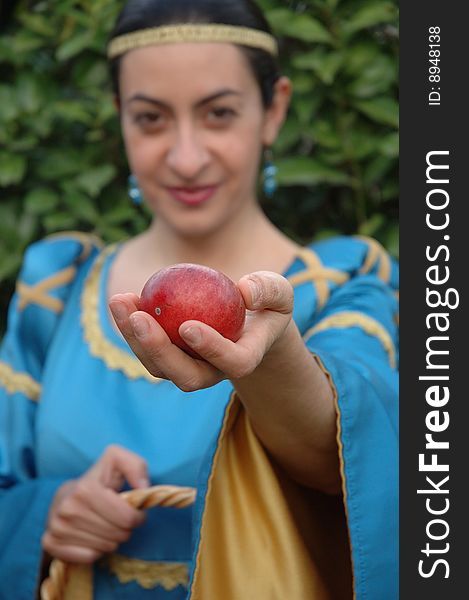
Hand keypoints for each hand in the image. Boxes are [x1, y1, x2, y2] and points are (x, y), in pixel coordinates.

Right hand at [42, 445, 148, 563]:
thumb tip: (144, 488)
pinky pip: (89, 557)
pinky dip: (96, 550)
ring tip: (106, 524)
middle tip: (119, 518)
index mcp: (85, 489)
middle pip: (118, 535)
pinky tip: (93, 535)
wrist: (64, 495)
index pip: (126, 518)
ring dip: (112, 538)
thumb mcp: (117, 461)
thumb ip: (135, 466)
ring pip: (105, 548)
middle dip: (125, 528)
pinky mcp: (51, 543)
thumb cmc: (98, 479)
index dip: (137, 516)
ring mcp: (56, 527)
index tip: (134, 511)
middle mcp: (67, 509)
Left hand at [109, 271, 293, 390]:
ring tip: (120, 301)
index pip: (233, 362)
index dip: (211, 349)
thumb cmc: (266, 305)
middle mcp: (215, 372)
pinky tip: (123, 300)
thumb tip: (244, 292)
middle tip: (139, 317)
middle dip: (159, 351)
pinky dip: (131, 327)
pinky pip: (148, 348)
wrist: (248, 323)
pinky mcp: (171, 358)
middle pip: (186, 376)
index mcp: (246, 359)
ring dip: (135, 339)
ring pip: (159, 366)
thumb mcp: (279, 293)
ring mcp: (190, 368)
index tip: (188, 325)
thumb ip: (269, 290)